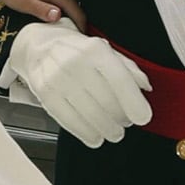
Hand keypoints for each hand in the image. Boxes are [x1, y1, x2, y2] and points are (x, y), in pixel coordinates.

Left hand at [0, 0, 85, 30]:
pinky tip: (54, 4)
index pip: (76, 10)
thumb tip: (57, 16)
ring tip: (61, 18)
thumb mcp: (22, 3)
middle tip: (67, 30)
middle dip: (74, 17)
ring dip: (69, 7)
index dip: (80, 25)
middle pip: (75, 3)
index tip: (80, 34)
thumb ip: (41, 10)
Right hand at [8, 20, 150, 148]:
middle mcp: (74, 61)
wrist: (39, 47)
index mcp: (94, 49)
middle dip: (121, 118)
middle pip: (106, 101)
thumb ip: (128, 69)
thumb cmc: (77, 52)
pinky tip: (95, 137)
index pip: (119, 78)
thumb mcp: (105, 51)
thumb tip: (145, 87)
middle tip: (125, 123)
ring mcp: (57, 77)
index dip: (133, 101)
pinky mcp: (44, 93)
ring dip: (106, 129)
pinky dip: (86, 133)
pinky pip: (68, 120)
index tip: (143, 117)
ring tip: (114, 132)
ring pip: (89, 114)